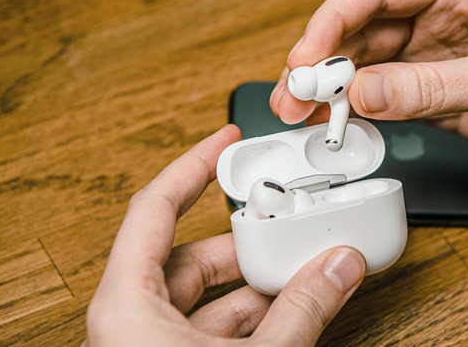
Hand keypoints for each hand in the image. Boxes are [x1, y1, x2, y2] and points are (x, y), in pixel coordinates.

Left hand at [84, 125, 365, 345]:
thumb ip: (302, 311)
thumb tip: (339, 268)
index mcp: (128, 306)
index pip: (155, 207)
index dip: (193, 166)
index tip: (226, 140)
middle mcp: (138, 322)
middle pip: (197, 253)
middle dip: (252, 238)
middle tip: (294, 218)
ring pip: (216, 295)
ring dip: (265, 282)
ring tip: (312, 265)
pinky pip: (224, 327)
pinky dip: (263, 314)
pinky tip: (301, 304)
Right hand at [271, 0, 467, 185]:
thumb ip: (434, 87)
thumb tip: (365, 92)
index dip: (336, 18)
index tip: (307, 54)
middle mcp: (450, 17)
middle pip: (369, 28)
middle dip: (326, 58)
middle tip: (295, 93)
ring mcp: (447, 59)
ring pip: (376, 67)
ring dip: (340, 89)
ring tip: (307, 115)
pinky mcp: (451, 98)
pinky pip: (396, 100)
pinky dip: (368, 112)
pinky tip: (346, 124)